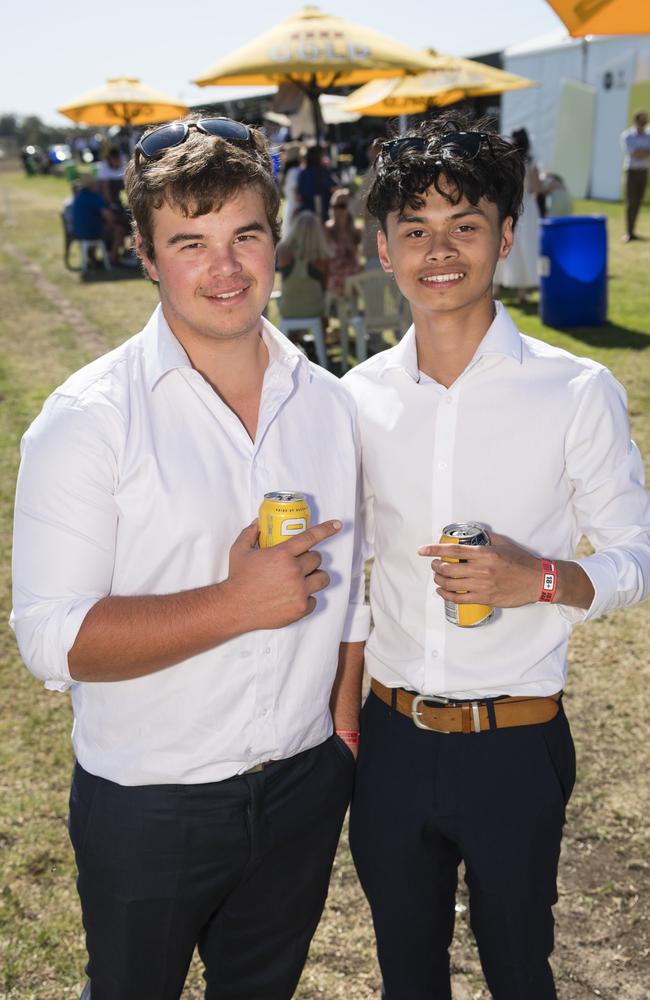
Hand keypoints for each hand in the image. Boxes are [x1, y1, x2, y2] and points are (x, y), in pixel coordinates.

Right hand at [225, 518, 341, 630]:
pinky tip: (293, 597)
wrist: (235, 608)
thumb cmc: (238, 578)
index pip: (310, 537)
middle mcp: (294, 570)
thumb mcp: (239, 550)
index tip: (338, 525)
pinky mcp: (301, 607)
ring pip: (323, 578)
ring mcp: (300, 590)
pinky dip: (307, 598)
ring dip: (315, 577)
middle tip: (298, 564)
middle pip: (317, 558)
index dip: (326, 529)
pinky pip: (315, 599)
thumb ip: (250, 534)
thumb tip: (258, 523)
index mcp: (282, 554)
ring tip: (302, 580)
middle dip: (309, 559)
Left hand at [417, 533, 541, 608]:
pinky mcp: (485, 598)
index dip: (435, 549)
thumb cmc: (522, 563)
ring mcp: (482, 585)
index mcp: (484, 554)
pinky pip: (459, 599)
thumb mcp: (505, 544)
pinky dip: (447, 596)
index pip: (453, 550)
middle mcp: (481, 569)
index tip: (422, 550)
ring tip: (437, 577)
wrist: (537, 581)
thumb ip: (488, 538)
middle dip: (435, 567)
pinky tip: (442, 592)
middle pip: (447, 569)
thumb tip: (476, 533)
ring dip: (439, 581)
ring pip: (451, 584)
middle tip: (434, 565)